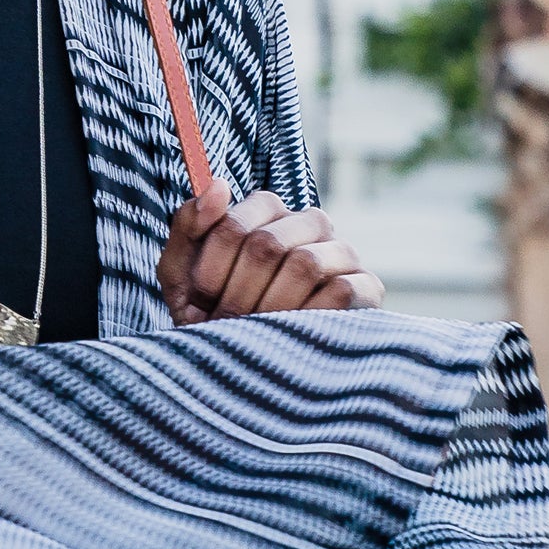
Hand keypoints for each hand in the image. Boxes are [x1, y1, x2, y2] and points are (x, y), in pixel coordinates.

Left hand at [157, 180, 385, 327]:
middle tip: (227, 321)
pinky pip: (340, 290)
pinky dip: (307, 315)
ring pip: (304, 264)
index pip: (237, 224)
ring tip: (256, 328)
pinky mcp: (367, 286)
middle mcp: (309, 222)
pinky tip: (292, 331)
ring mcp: (341, 252)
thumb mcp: (182, 273)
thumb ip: (188, 225)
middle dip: (238, 292)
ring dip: (270, 307)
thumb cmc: (211, 312)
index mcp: (267, 210)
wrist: (247, 363)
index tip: (201, 299)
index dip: (213, 268)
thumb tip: (218, 186)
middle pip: (267, 244)